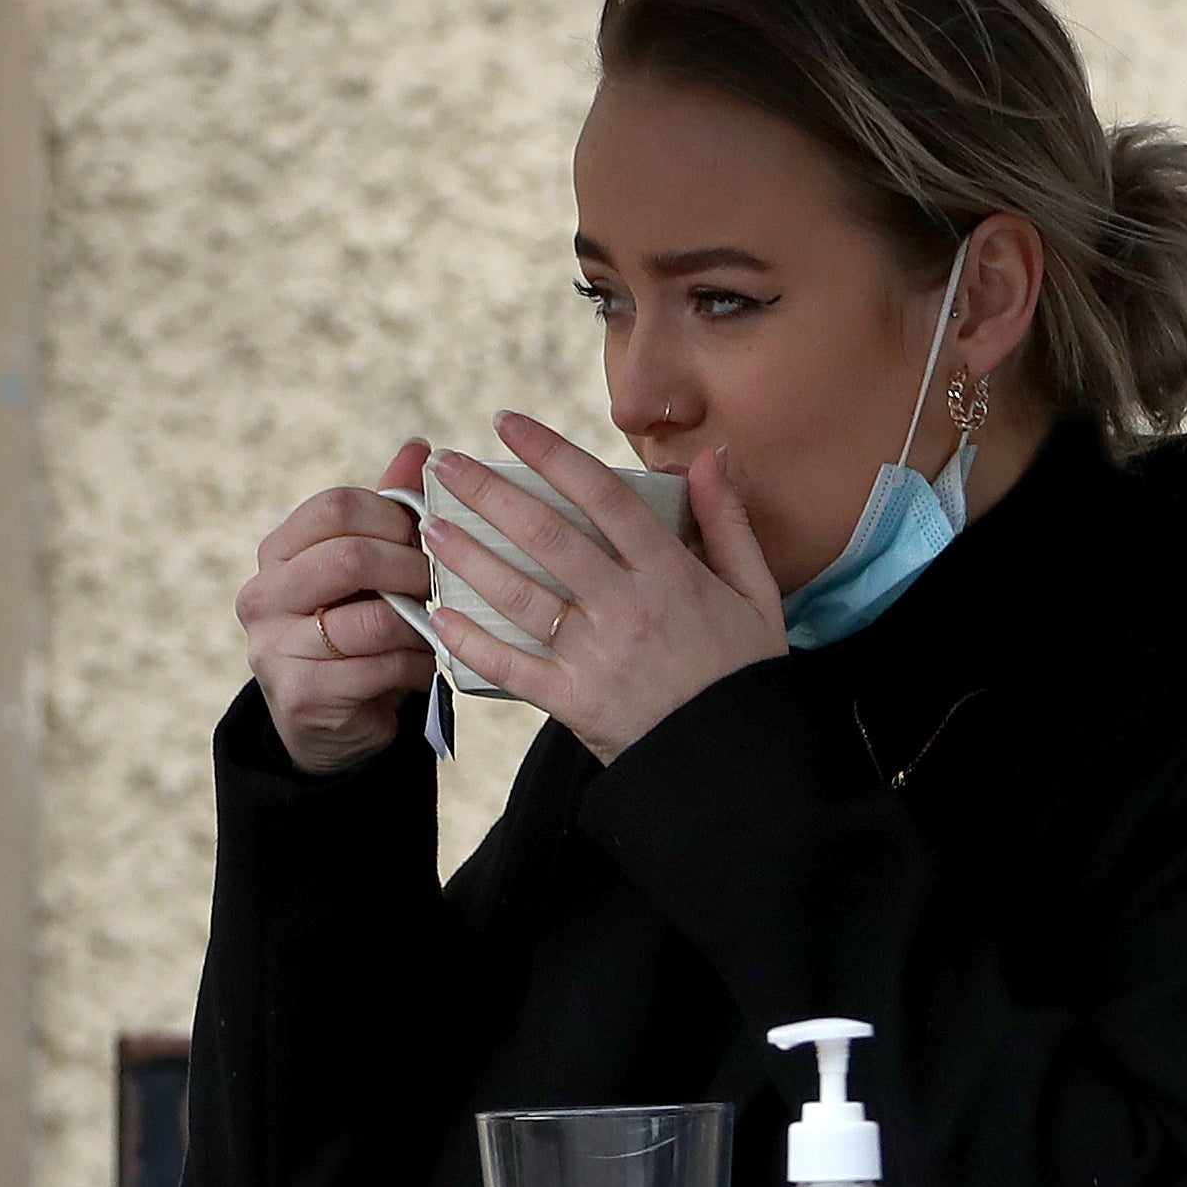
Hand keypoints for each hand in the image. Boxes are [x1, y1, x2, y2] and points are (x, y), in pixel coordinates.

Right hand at [238, 439, 439, 775]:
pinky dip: (417, 667)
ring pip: (372, 618)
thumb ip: (389, 512)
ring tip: (438, 628)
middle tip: (440, 583)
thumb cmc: (358, 633)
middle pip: (349, 556)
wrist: (331, 725)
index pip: (335, 506)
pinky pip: (380, 669)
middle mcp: (262, 596)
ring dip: (420, 624)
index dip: (394, 517)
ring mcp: (272, 648)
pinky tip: (425, 667)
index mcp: (277, 553)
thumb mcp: (371, 572)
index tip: (427, 538)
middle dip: (411, 568)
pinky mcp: (299, 696)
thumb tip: (419, 447)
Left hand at [417, 410, 790, 764]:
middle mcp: (627, 606)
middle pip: (547, 535)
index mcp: (671, 572)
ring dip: (469, 557)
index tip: (509, 424)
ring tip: (431, 527)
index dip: (551, 453)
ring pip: (519, 594)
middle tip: (444, 465)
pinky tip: (439, 616)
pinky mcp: (573, 700)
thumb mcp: (756, 592)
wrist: (735, 762)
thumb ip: (728, 521)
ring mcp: (596, 654)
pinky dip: (471, 642)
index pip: (602, 495)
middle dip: (489, 493)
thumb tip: (710, 456)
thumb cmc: (744, 672)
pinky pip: (510, 666)